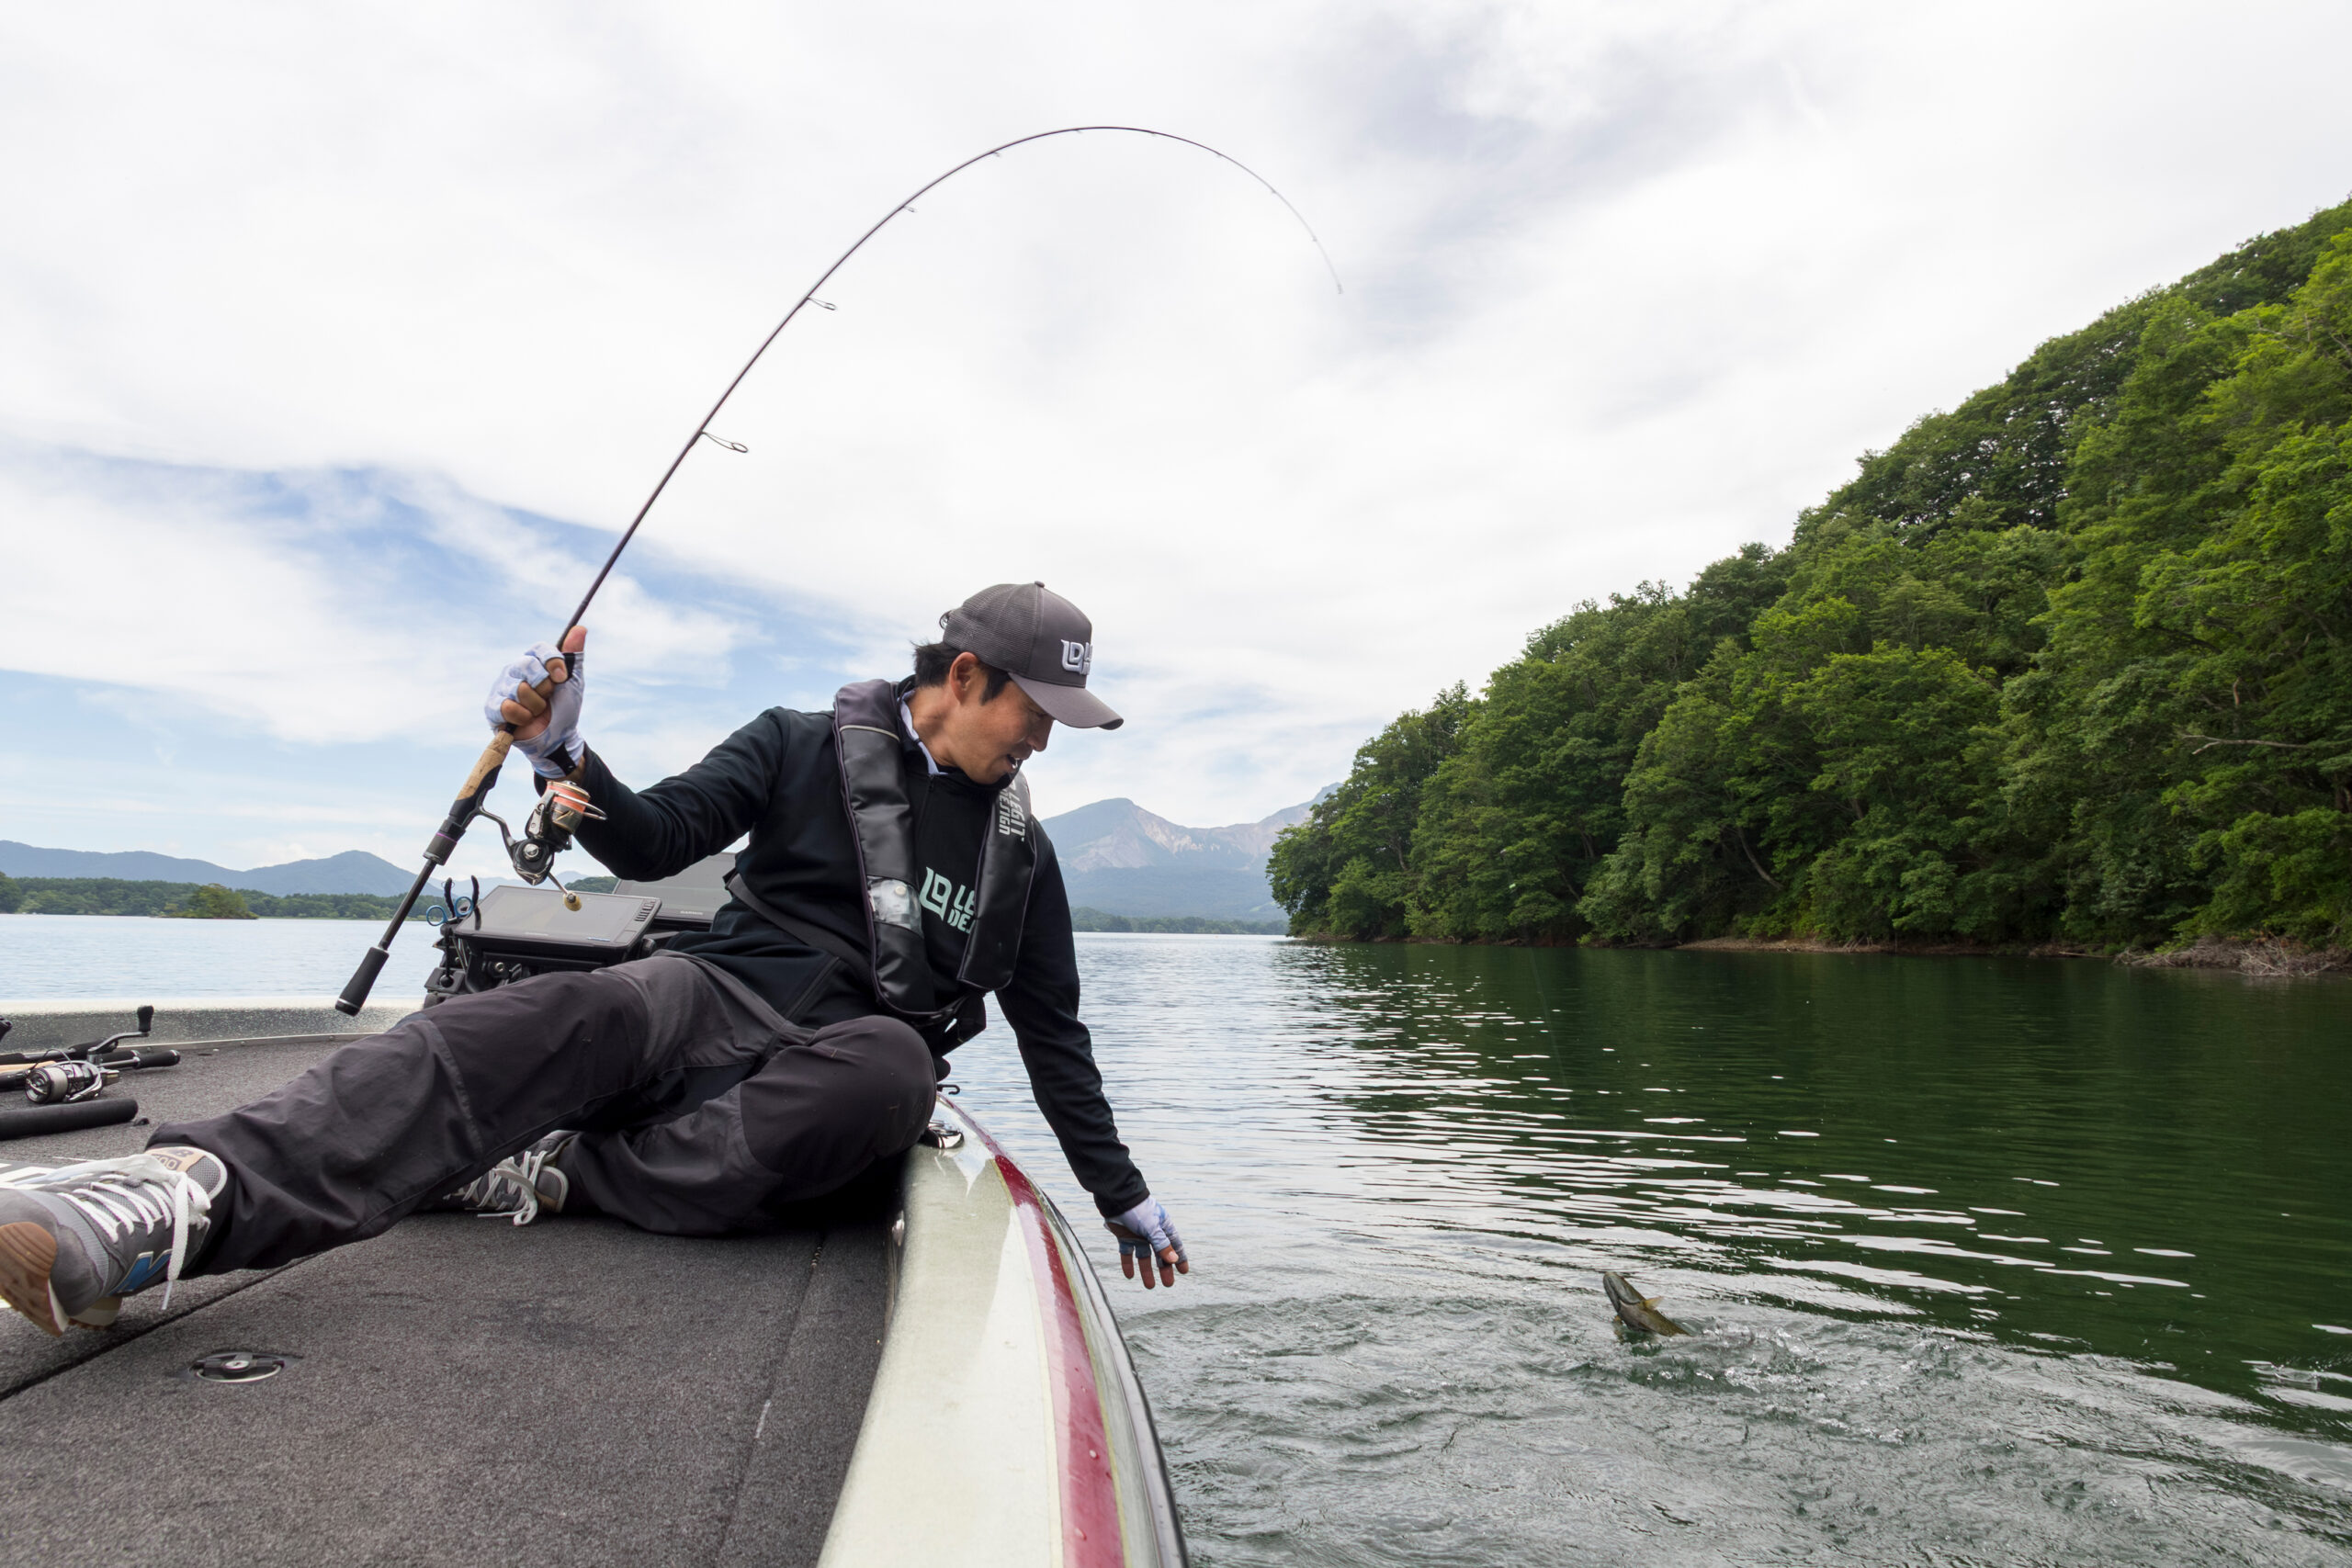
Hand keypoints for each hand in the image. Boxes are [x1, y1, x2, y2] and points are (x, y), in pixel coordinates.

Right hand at [485, 626, 586, 777]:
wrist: (557, 738)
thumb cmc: (564, 708)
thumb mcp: (573, 682)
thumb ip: (574, 656)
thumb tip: (580, 628)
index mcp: (533, 661)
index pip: (539, 648)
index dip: (552, 662)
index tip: (561, 678)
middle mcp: (515, 669)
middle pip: (527, 666)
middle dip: (544, 687)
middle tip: (547, 698)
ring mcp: (501, 687)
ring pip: (520, 688)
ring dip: (535, 706)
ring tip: (536, 711)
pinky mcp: (492, 706)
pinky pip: (507, 706)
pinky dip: (522, 717)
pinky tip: (524, 720)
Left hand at [1106, 1196, 1188, 1289]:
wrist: (1117, 1199)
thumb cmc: (1138, 1210)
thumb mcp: (1152, 1228)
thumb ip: (1162, 1244)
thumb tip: (1174, 1259)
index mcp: (1163, 1227)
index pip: (1174, 1245)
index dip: (1180, 1258)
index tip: (1183, 1271)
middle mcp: (1151, 1232)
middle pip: (1160, 1254)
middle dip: (1164, 1268)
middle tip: (1168, 1283)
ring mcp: (1138, 1235)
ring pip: (1144, 1256)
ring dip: (1147, 1270)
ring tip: (1149, 1285)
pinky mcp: (1124, 1236)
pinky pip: (1127, 1253)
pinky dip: (1128, 1263)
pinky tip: (1129, 1275)